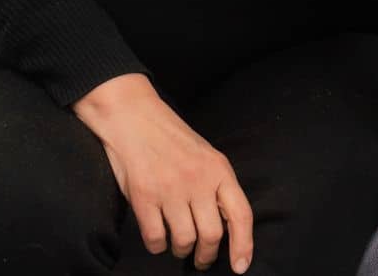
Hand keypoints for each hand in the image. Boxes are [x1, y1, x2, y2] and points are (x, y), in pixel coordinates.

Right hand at [72, 73, 254, 272]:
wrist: (133, 116)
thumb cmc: (171, 138)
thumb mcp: (205, 155)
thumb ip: (217, 185)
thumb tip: (227, 225)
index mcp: (219, 169)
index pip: (241, 214)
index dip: (244, 244)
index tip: (241, 266)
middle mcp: (198, 180)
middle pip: (212, 235)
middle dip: (207, 255)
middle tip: (202, 259)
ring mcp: (170, 189)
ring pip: (184, 241)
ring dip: (181, 251)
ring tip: (179, 246)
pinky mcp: (143, 197)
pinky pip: (155, 238)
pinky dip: (158, 245)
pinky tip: (157, 236)